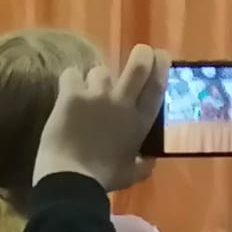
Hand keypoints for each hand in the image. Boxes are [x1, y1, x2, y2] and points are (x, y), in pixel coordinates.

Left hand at [33, 45, 168, 192]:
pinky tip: (69, 90)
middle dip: (142, 55)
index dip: (161, 67)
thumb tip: (150, 160)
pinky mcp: (72, 95)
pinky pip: (73, 74)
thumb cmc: (103, 180)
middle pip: (138, 66)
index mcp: (139, 123)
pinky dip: (71, 80)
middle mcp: (122, 103)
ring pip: (100, 71)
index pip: (156, 87)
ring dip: (96, 80)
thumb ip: (144, 165)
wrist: (70, 179)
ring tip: (88, 92)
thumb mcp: (132, 175)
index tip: (162, 55)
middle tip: (141, 52)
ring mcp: (97, 96)